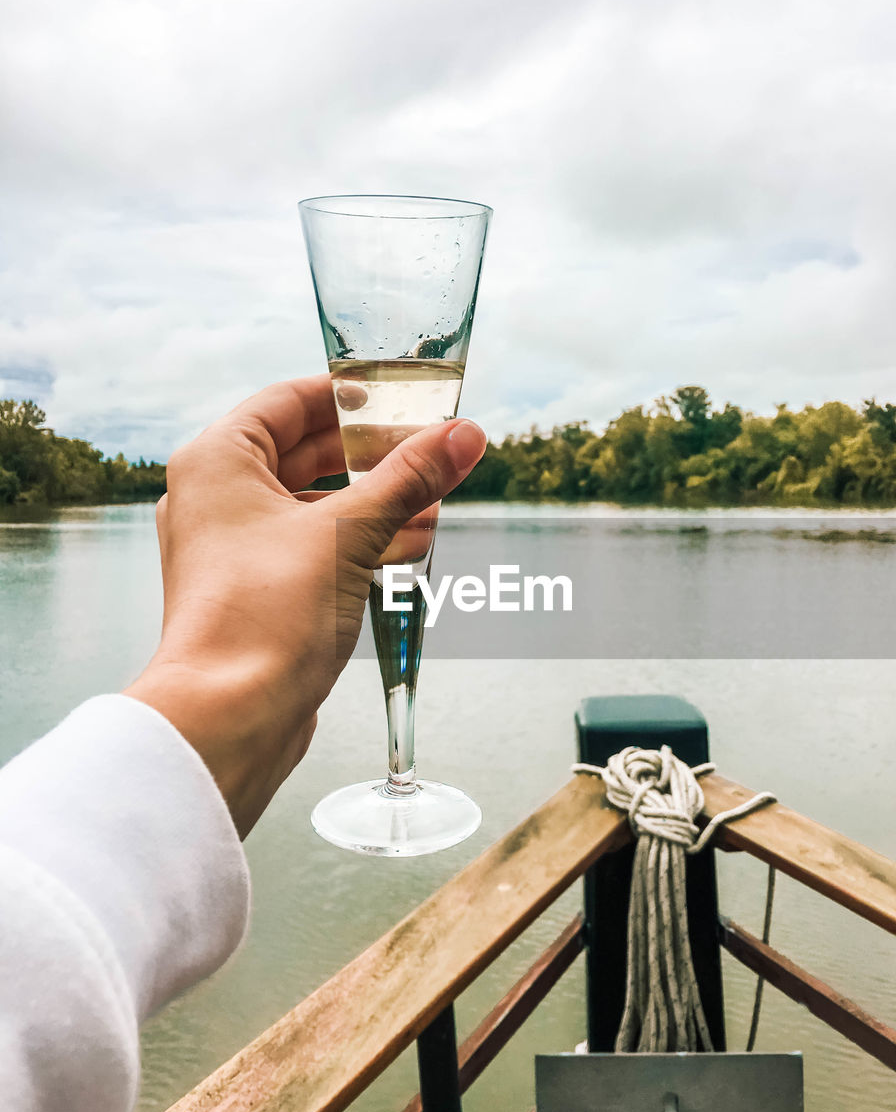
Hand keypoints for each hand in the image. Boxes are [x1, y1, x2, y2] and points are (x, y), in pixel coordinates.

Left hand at [124, 376, 485, 837]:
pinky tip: (409, 547)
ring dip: (374, 502)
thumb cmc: (266, 616)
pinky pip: (312, 548)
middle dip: (374, 455)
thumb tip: (463, 436)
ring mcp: (232, 549)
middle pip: (306, 451)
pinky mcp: (255, 592)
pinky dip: (358, 542)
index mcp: (218, 461)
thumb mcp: (350, 533)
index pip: (291, 400)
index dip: (352, 395)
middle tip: (431, 452)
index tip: (403, 397)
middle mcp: (216, 498)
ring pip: (313, 504)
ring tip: (433, 503)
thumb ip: (410, 477)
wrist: (230, 716)